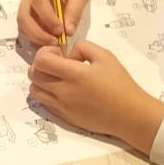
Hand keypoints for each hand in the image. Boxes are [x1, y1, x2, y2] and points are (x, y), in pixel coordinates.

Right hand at [16, 0, 93, 46]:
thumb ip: (74, 11)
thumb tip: (68, 31)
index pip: (38, 1)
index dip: (48, 18)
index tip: (61, 31)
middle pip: (23, 17)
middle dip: (38, 34)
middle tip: (56, 42)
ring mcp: (25, 4)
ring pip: (22, 26)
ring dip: (36, 38)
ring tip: (54, 42)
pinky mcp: (27, 14)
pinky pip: (25, 29)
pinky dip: (35, 38)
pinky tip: (49, 39)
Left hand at [28, 41, 163, 153]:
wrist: (129, 114)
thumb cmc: (120, 84)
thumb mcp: (105, 56)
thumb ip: (83, 47)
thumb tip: (69, 53)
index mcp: (74, 74)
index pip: (41, 61)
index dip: (45, 53)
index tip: (58, 53)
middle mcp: (64, 91)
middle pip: (33, 75)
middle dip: (40, 65)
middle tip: (56, 64)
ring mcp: (62, 106)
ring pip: (35, 91)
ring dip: (41, 80)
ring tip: (57, 77)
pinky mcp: (65, 117)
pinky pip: (45, 103)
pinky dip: (47, 94)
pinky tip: (63, 90)